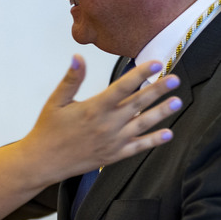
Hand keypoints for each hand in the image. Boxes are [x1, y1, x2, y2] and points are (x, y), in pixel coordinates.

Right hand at [23, 55, 181, 181]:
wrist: (43, 162)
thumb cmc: (48, 130)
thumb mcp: (56, 101)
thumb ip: (72, 79)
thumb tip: (78, 57)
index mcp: (94, 108)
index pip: (122, 87)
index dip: (140, 74)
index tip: (155, 63)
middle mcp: (107, 124)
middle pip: (138, 104)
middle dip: (158, 90)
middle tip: (175, 79)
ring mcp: (112, 141)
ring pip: (143, 125)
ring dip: (161, 113)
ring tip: (177, 102)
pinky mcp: (113, 155)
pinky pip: (137, 147)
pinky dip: (153, 141)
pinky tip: (168, 134)